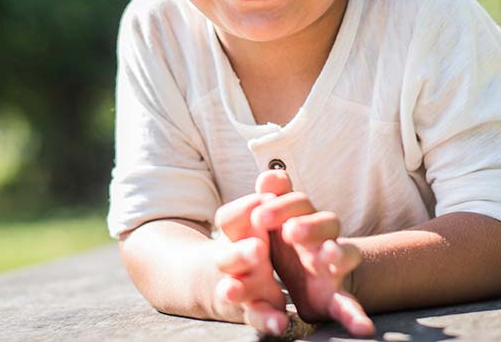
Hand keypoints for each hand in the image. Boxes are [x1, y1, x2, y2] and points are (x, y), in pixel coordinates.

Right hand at [212, 192, 288, 335]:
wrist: (220, 279)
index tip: (263, 200)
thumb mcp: (254, 217)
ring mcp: (241, 288)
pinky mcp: (256, 311)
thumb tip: (276, 177)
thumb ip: (267, 198)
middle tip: (257, 248)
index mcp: (233, 233)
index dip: (245, 210)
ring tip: (233, 290)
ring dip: (239, 289)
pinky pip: (259, 317)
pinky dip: (267, 320)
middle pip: (227, 258)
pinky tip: (280, 322)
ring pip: (237, 290)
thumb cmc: (249, 239)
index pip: (230, 218)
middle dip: (240, 253)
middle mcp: (231, 261)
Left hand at [252, 171, 374, 336]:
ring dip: (339, 254)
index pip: (300, 203)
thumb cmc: (288, 246)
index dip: (283, 205)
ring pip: (346, 254)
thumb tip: (268, 174)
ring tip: (329, 255)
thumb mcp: (275, 223)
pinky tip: (365, 329)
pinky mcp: (336, 298)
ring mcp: (334, 269)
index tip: (259, 216)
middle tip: (290, 230)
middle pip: (328, 222)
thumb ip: (272, 199)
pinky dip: (356, 317)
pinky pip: (349, 305)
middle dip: (310, 225)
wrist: (307, 282)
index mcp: (306, 220)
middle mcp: (324, 240)